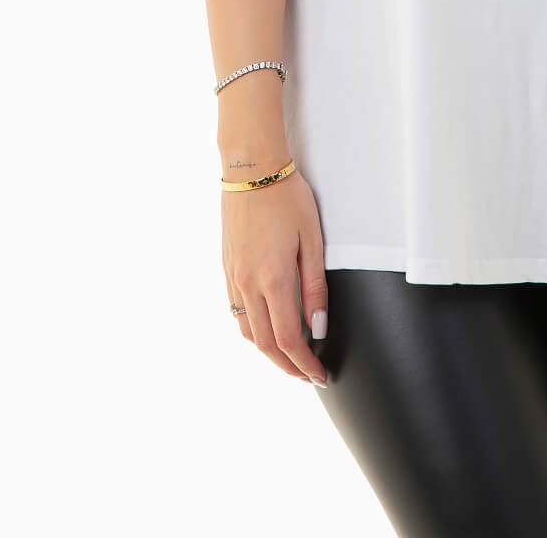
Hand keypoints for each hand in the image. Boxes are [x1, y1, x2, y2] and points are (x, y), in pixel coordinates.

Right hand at [222, 168, 329, 386]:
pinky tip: (268, 328)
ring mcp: (233, 277)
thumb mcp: (312, 239)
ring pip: (247, 332)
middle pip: (266, 344)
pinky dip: (253, 330)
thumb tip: (319, 328)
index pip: (289, 339)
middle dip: (288, 367)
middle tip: (308, 376)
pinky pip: (236, 312)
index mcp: (273, 278)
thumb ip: (315, 288)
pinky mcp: (226, 269)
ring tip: (291, 358)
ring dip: (269, 352)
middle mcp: (248, 284)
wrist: (250, 169)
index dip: (305, 365)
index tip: (320, 376)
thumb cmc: (287, 197)